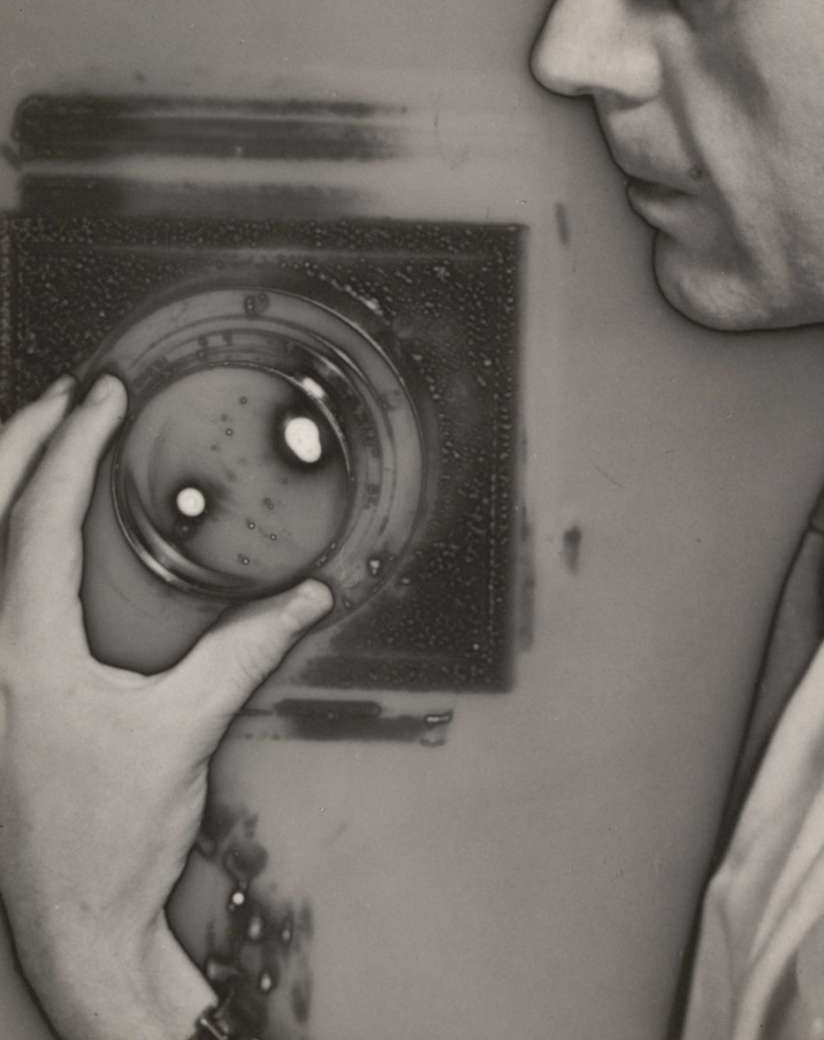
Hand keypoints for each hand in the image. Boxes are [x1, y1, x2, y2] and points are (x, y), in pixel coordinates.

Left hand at [0, 374, 332, 1039]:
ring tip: (51, 437)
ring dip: (9, 481)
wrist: (72, 921)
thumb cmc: (109, 840)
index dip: (70, 446)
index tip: (104, 395)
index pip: (34, 521)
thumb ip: (244, 653)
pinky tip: (44, 526)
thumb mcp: (184, 732)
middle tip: (71, 394)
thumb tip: (303, 599)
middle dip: (21, 439)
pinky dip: (11, 533)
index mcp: (21, 655)